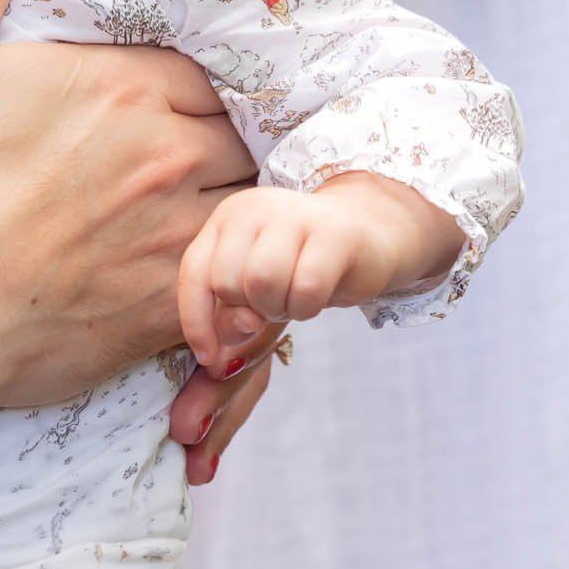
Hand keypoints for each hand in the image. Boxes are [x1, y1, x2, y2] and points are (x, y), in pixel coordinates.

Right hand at [0, 0, 261, 524]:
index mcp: (127, 88)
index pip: (205, 73)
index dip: (188, 91)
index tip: (165, 107)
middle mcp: (168, 156)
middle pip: (239, 137)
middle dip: (219, 144)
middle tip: (182, 162)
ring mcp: (176, 236)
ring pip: (248, 208)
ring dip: (231, 206)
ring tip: (196, 214)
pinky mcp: (170, 307)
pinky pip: (232, 278)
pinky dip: (224, 271)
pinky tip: (199, 274)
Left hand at [177, 169, 462, 370]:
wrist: (373, 234)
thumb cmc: (303, 267)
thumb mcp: (257, 293)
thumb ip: (230, 322)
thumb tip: (216, 361)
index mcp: (227, 219)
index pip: (195, 273)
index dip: (197, 322)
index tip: (209, 358)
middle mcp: (255, 208)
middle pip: (227, 282)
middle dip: (248, 311)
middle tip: (275, 306)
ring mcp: (295, 215)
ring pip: (262, 284)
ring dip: (279, 308)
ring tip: (294, 299)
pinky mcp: (336, 233)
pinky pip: (305, 290)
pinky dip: (307, 308)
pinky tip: (316, 297)